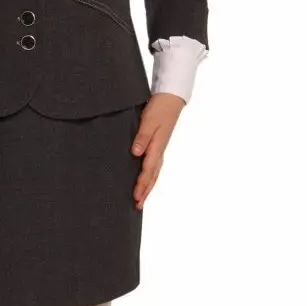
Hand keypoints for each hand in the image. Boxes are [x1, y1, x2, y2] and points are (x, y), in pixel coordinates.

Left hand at [131, 92, 185, 208]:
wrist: (171, 99)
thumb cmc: (159, 109)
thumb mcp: (148, 121)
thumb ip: (141, 137)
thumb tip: (135, 153)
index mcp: (157, 147)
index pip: (148, 171)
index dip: (141, 185)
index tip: (135, 197)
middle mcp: (159, 151)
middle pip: (152, 177)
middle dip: (145, 192)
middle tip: (137, 206)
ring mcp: (160, 149)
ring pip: (154, 173)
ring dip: (147, 187)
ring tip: (140, 199)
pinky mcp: (158, 146)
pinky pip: (154, 166)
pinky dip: (150, 177)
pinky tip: (145, 181)